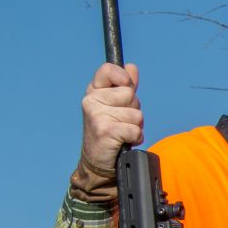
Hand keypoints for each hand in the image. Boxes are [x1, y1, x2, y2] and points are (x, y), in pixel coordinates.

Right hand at [79, 62, 142, 180]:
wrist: (97, 160)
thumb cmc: (109, 130)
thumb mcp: (115, 105)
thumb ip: (125, 85)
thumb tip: (131, 67)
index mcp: (93, 91)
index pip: (109, 69)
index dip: (123, 78)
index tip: (125, 88)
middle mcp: (91, 100)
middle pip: (130, 95)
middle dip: (134, 110)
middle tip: (122, 121)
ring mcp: (97, 115)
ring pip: (136, 114)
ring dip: (135, 126)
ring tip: (122, 132)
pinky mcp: (105, 131)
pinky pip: (135, 129)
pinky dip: (136, 138)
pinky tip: (125, 141)